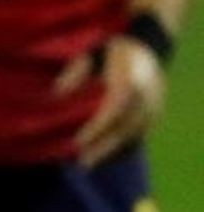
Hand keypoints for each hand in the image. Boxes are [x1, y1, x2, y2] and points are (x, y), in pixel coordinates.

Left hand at [56, 35, 164, 165]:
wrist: (146, 49)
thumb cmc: (109, 51)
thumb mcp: (89, 54)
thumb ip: (74, 72)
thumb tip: (56, 94)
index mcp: (129, 78)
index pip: (113, 109)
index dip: (97, 127)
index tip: (78, 140)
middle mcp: (145, 95)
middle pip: (124, 127)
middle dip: (102, 146)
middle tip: (81, 161)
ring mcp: (153, 106)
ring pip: (132, 135)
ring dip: (110, 150)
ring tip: (87, 162)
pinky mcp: (155, 114)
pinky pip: (139, 135)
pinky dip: (122, 146)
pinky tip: (103, 155)